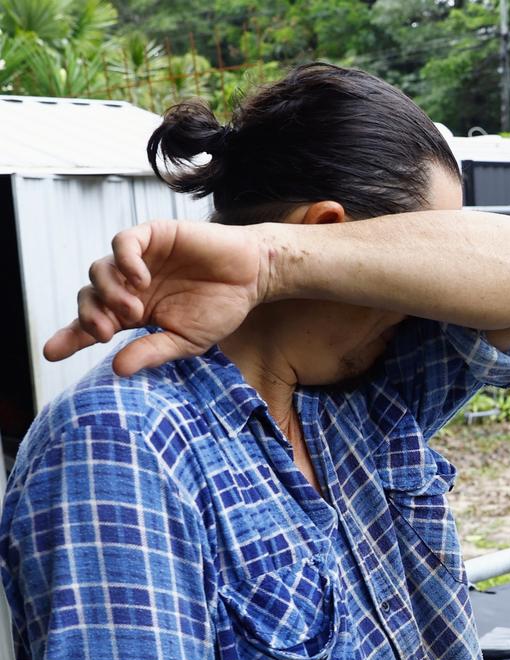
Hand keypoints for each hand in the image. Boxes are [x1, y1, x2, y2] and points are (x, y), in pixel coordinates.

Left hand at [43, 220, 266, 376]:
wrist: (252, 277)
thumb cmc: (220, 308)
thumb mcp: (185, 340)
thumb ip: (152, 352)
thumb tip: (118, 368)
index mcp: (135, 313)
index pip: (94, 324)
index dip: (71, 337)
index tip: (52, 352)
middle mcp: (130, 285)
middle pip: (89, 297)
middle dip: (88, 318)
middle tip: (104, 334)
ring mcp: (139, 260)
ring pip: (99, 271)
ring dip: (108, 293)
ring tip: (132, 310)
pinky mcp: (153, 235)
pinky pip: (123, 243)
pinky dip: (124, 261)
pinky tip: (140, 279)